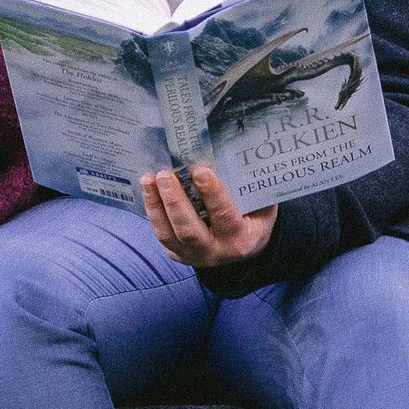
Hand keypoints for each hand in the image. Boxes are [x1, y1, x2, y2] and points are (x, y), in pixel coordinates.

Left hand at [140, 165, 276, 267]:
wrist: (244, 247)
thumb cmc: (253, 218)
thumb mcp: (261, 206)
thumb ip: (249, 188)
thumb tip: (234, 153)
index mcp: (240, 240)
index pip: (224, 217)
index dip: (212, 194)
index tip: (200, 171)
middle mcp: (214, 252)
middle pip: (189, 230)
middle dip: (175, 201)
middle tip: (164, 175)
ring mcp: (192, 255)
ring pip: (167, 234)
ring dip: (155, 204)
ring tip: (148, 179)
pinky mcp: (176, 252)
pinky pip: (160, 233)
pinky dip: (152, 210)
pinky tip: (147, 189)